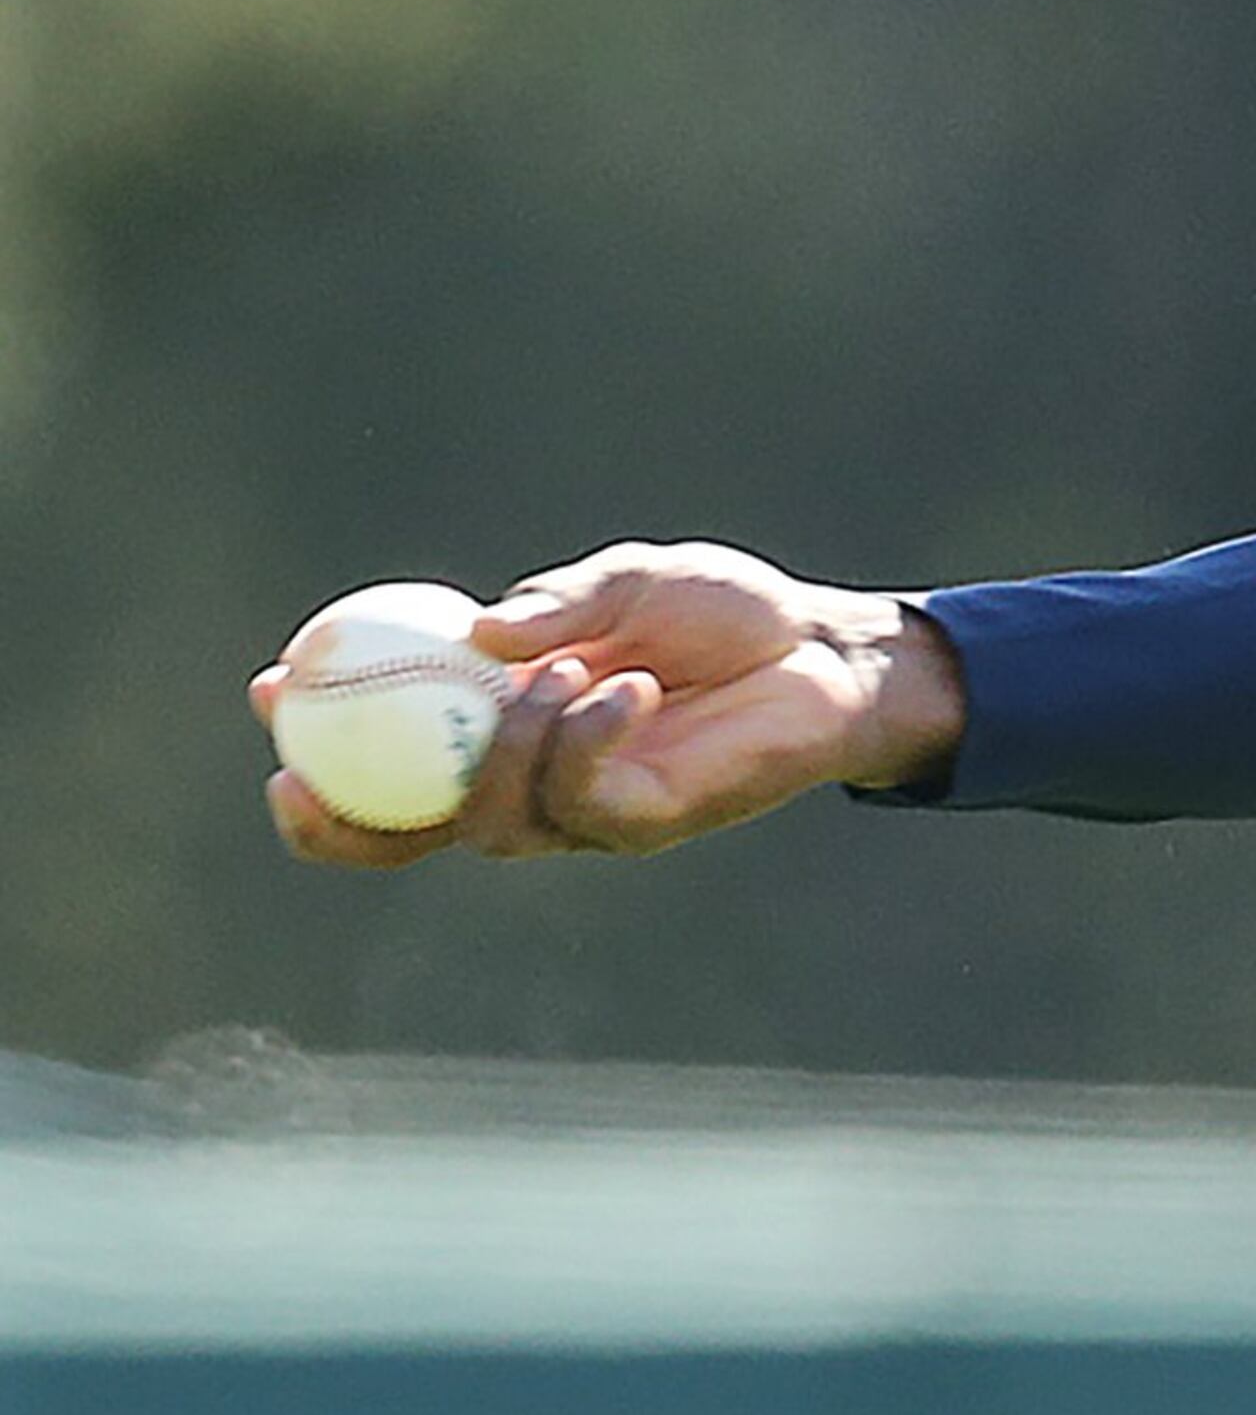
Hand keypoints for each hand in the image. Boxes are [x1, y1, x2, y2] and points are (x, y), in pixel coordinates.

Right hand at [250, 542, 966, 867]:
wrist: (825, 649)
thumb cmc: (722, 613)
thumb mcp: (627, 583)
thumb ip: (553, 607)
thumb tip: (474, 635)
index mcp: (502, 724)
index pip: (387, 758)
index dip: (317, 739)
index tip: (272, 687)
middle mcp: (529, 781)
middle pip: (406, 831)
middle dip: (342, 814)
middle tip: (302, 768)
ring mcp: (582, 811)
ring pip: (490, 817)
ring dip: (505, 742)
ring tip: (567, 669)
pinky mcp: (642, 823)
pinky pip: (580, 800)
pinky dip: (584, 739)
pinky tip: (626, 688)